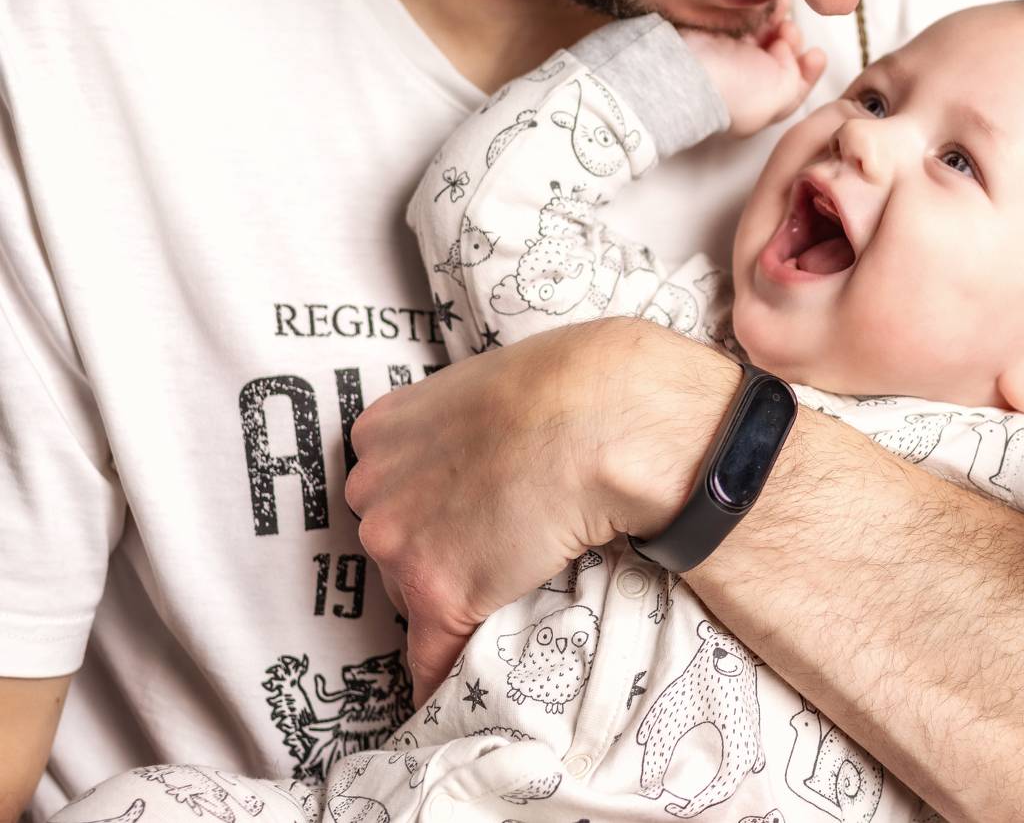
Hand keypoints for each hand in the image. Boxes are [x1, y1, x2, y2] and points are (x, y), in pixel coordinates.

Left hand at [344, 315, 735, 703]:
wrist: (598, 420)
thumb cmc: (564, 386)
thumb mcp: (482, 384)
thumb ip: (458, 423)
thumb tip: (483, 447)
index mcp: (381, 427)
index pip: (387, 485)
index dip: (427, 502)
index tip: (456, 513)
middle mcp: (373, 485)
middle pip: (390, 539)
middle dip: (431, 547)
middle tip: (491, 541)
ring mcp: (400, 542)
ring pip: (409, 595)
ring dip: (449, 600)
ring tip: (506, 583)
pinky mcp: (438, 594)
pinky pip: (429, 657)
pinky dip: (443, 677)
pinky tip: (452, 692)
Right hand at [681, 0, 826, 136]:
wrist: (688, 67)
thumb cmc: (736, 89)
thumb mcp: (782, 94)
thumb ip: (796, 77)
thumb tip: (787, 54)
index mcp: (758, 107)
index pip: (790, 88)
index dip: (809, 70)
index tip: (817, 53)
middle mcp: (743, 84)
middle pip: (777, 59)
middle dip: (791, 42)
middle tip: (791, 31)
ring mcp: (727, 59)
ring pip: (762, 38)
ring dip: (778, 24)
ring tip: (783, 13)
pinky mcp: (715, 35)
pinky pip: (745, 20)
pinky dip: (759, 11)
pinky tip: (771, 2)